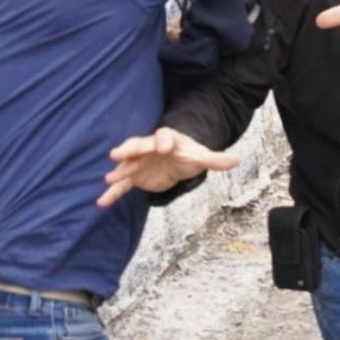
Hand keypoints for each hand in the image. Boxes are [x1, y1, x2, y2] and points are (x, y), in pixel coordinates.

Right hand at [97, 127, 240, 207]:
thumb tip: (237, 159)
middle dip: (128, 149)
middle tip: (117, 154)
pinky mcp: (134, 177)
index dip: (163, 141)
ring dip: (118, 172)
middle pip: (138, 145)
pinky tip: (102, 201)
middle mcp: (149, 148)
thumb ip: (216, 159)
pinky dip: (113, 192)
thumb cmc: (188, 154)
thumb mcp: (202, 156)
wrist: (175, 160)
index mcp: (167, 139)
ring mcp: (139, 162)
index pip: (165, 137)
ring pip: (127, 165)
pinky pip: (122, 185)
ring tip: (109, 177)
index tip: (162, 147)